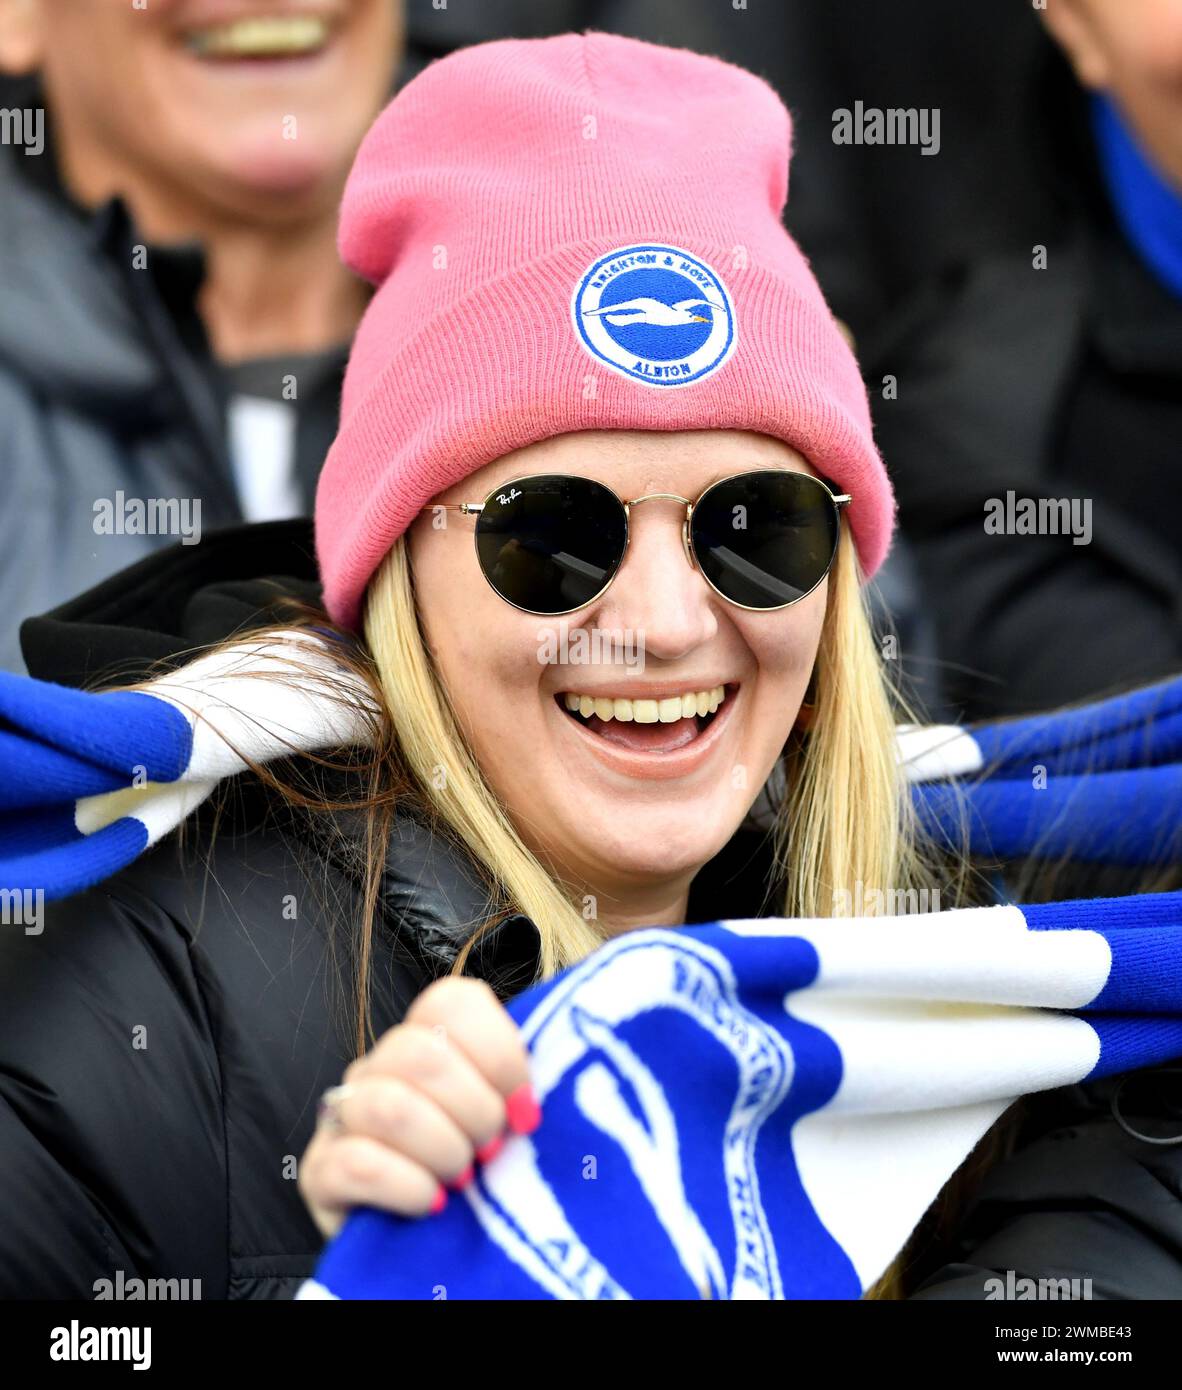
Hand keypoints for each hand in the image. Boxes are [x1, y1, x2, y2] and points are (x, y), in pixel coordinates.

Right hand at [298, 977, 540, 1238]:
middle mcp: (379, 1066)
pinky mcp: (319, 1172)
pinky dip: (408, 1186)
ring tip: (462, 1181)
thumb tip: (536, 1101)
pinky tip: (432, 1204)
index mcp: (425, 1039)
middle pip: (422, 1054)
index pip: (452, 1003)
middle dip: (475, 1111)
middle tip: (492, 1152)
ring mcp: (343, 1115)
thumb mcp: (499, 1122)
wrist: (413, 1243)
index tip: (525, 1111)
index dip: (499, 1054)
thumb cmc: (471, 1172)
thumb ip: (515, 1092)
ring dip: (442, 1149)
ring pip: (389, 1106)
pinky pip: (358, 1164)